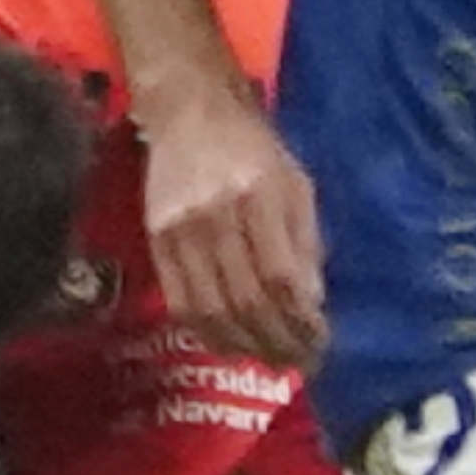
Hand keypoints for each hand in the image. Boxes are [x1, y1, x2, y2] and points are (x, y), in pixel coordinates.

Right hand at [136, 75, 326, 371]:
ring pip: (211, 309)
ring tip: (268, 361)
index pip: (281, 278)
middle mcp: (216, 217)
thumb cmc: (253, 146)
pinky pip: (179, 301)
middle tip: (299, 364)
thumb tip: (311, 304)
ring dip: (244, 345)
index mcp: (259, 197)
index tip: (320, 344)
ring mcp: (180, 230)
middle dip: (277, 342)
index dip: (301, 321)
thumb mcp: (296, 184)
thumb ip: (305, 242)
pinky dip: (205, 332)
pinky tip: (228, 343)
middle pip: (247, 301)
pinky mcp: (155, 240)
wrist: (188, 110)